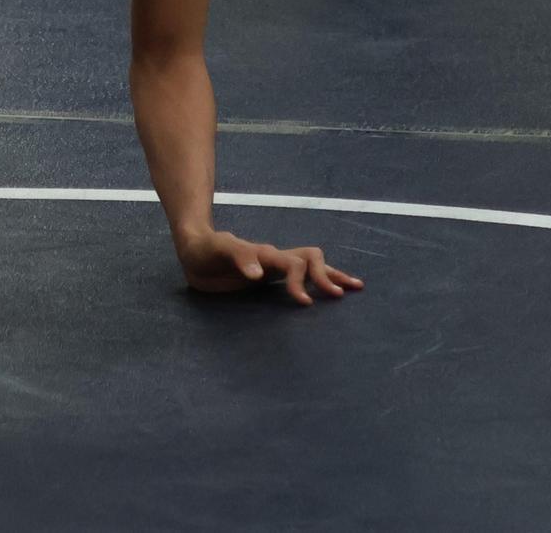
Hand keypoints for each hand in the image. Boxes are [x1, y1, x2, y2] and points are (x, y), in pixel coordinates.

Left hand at [177, 230, 363, 304]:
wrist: (196, 249)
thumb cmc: (206, 249)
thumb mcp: (217, 250)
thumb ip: (238, 257)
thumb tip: (258, 274)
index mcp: (265, 253)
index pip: (293, 264)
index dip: (301, 281)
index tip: (306, 302)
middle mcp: (275, 258)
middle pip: (311, 260)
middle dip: (327, 276)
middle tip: (340, 295)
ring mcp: (275, 266)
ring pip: (311, 266)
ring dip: (332, 274)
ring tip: (354, 287)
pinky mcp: (271, 276)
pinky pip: (302, 276)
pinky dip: (319, 280)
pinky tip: (331, 289)